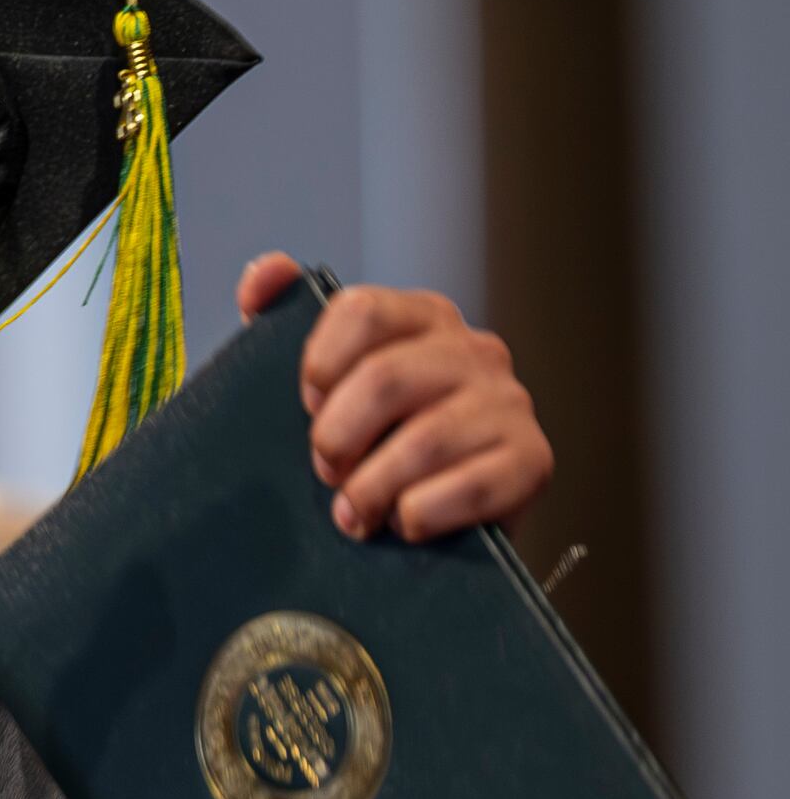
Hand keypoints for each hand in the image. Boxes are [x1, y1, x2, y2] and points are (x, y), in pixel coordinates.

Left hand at [237, 253, 551, 542]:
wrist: (439, 521)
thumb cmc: (370, 443)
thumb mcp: (322, 383)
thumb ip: (282, 320)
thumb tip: (265, 274)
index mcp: (423, 318)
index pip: (362, 310)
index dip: (320, 364)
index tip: (307, 406)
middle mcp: (474, 350)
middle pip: (384, 377)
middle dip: (337, 437)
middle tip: (325, 472)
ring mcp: (510, 403)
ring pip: (424, 441)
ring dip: (372, 488)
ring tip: (353, 513)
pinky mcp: (533, 460)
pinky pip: (469, 488)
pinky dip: (420, 515)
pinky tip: (405, 524)